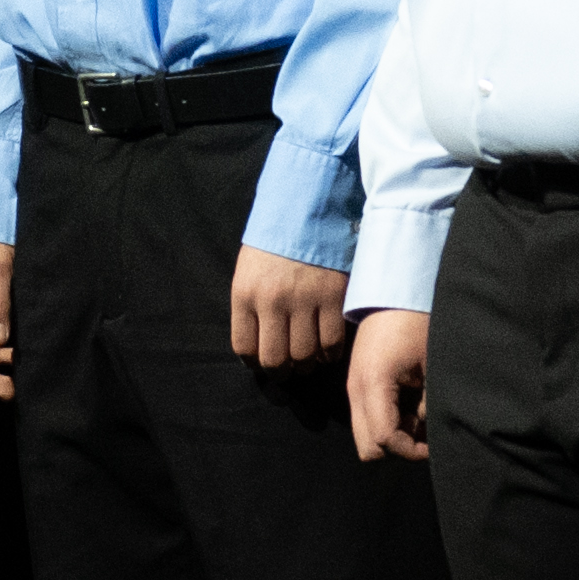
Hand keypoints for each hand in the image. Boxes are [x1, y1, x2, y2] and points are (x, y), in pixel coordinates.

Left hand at [226, 243, 347, 374]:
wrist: (308, 207)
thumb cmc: (276, 241)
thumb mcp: (249, 269)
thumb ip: (251, 306)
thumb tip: (258, 348)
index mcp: (245, 293)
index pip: (245, 349)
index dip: (256, 363)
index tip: (265, 362)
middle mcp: (272, 301)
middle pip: (276, 360)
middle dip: (282, 372)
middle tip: (290, 369)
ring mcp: (304, 300)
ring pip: (305, 356)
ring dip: (308, 365)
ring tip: (310, 359)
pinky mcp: (333, 297)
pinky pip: (332, 343)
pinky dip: (330, 354)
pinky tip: (328, 349)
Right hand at [345, 306, 434, 466]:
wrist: (393, 293)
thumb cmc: (416, 323)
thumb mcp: (430, 366)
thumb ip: (428, 405)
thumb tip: (425, 430)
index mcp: (373, 385)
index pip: (384, 440)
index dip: (411, 450)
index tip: (432, 443)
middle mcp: (355, 391)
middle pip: (368, 448)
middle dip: (397, 448)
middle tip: (422, 432)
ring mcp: (353, 388)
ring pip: (365, 435)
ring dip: (391, 435)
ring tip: (416, 414)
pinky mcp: (357, 383)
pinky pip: (366, 418)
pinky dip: (386, 421)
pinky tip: (407, 403)